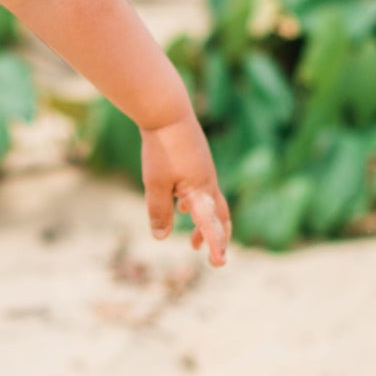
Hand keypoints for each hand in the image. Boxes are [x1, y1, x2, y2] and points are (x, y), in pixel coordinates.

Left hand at [141, 112, 230, 266]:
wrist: (168, 113)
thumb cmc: (162, 149)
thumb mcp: (155, 184)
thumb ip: (159, 211)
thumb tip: (162, 237)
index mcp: (201, 191)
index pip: (211, 225)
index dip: (215, 245)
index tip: (219, 262)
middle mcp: (208, 183)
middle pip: (220, 217)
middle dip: (217, 238)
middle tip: (213, 257)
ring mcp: (205, 172)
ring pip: (212, 204)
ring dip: (207, 224)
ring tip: (194, 241)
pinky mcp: (198, 162)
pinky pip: (203, 190)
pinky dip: (197, 205)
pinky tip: (181, 204)